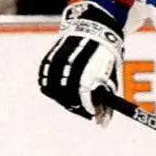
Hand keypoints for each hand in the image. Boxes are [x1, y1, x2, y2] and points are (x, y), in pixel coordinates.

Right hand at [38, 2, 123, 123]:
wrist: (94, 30)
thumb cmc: (105, 57)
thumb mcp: (110, 80)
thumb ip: (106, 104)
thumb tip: (102, 126)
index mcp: (86, 75)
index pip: (83, 102)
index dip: (87, 109)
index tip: (92, 112)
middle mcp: (69, 71)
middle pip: (67, 99)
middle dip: (76, 106)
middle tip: (83, 107)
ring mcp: (57, 65)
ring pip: (53, 92)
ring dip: (63, 98)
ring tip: (73, 96)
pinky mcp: (48, 61)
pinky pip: (45, 82)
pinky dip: (52, 88)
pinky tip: (62, 88)